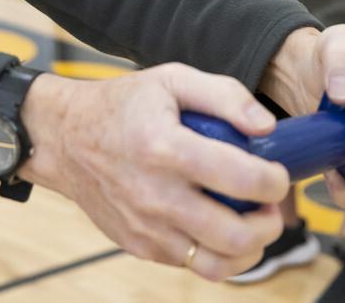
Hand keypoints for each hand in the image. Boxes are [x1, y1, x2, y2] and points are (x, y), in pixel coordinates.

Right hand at [20, 64, 289, 280]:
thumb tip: (266, 127)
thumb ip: (225, 95)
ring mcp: (146, 228)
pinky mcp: (140, 246)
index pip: (240, 179)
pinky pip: (192, 264)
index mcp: (166, 148)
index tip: (279, 174)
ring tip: (253, 224)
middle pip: (234, 235)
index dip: (274, 182)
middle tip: (271, 206)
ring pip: (217, 264)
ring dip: (249, 249)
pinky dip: (218, 253)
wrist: (65, 140)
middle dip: (269, 224)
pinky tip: (221, 227)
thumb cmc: (123, 106)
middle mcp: (156, 195)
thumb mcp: (172, 80)